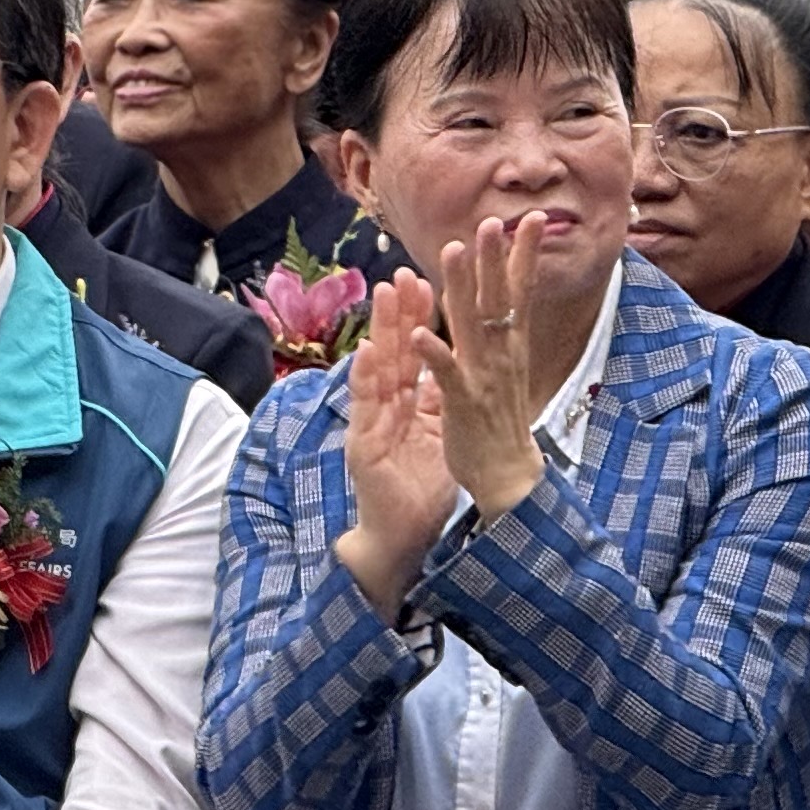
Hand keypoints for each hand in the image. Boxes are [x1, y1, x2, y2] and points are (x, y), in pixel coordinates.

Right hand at [333, 270, 454, 612]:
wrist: (400, 537)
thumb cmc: (418, 490)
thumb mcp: (435, 438)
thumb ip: (435, 403)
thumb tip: (445, 372)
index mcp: (406, 405)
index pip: (413, 355)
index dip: (419, 319)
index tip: (429, 281)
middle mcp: (385, 409)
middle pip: (394, 353)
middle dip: (399, 312)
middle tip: (405, 273)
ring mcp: (372, 425)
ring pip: (377, 370)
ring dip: (381, 330)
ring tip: (386, 294)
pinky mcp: (364, 447)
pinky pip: (366, 409)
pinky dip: (365, 379)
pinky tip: (368, 352)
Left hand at [419, 215, 555, 526]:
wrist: (508, 475)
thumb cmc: (500, 420)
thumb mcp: (505, 369)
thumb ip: (502, 333)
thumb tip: (505, 298)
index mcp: (509, 346)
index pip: (519, 292)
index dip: (523, 256)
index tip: (533, 218)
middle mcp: (501, 356)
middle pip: (497, 298)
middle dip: (495, 258)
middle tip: (494, 219)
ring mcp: (483, 377)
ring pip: (471, 325)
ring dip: (461, 288)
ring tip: (452, 252)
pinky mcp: (463, 403)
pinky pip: (447, 374)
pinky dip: (435, 353)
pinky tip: (420, 332)